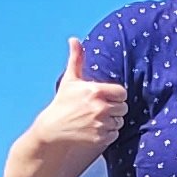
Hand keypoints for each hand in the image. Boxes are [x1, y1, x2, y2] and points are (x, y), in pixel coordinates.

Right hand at [41, 37, 127, 151]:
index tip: (107, 97)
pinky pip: (115, 134)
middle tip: (100, 109)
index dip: (116, 96)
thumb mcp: (70, 80)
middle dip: (114, 108)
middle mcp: (100, 107)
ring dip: (111, 121)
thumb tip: (74, 39)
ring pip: (119, 122)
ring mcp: (101, 123)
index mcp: (95, 91)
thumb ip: (76, 59)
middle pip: (123, 108)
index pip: (122, 93)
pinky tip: (95, 129)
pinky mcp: (100, 137)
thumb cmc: (63, 103)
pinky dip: (108, 133)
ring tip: (96, 119)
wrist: (52, 129)